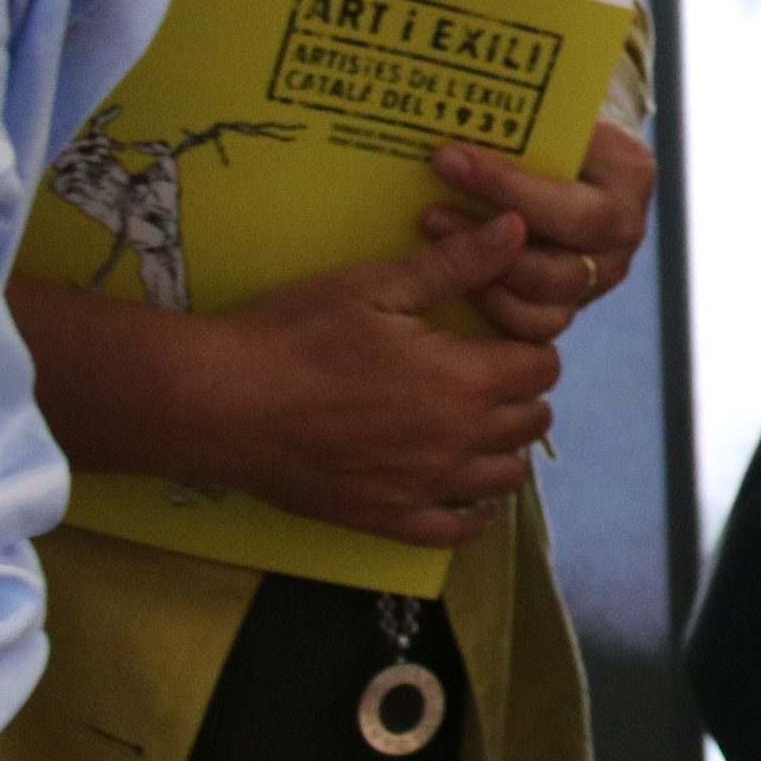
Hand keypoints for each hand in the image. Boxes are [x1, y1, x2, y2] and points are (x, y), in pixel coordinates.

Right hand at [182, 217, 558, 544]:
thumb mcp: (375, 286)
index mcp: (462, 381)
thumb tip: (519, 228)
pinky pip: (457, 531)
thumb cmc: (294, 334)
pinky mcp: (387, 520)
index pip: (542, 367)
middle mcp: (456, 443)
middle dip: (520, 393)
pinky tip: (463, 491)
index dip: (528, 347)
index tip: (498, 337)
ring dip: (502, 448)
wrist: (219, 402)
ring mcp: (424, 488)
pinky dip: (472, 513)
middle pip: (531, 422)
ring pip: (505, 478)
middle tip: (484, 373)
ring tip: (473, 423)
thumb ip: (456, 264)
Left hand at [422, 121, 655, 340]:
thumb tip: (449, 110)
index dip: (504, 184)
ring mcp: (605, 270)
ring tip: (434, 237)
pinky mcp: (579, 301)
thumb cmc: (547, 126)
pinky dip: (496, 306)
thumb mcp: (544, 112)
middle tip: (430, 212)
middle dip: (489, 234)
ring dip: (485, 270)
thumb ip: (519, 120)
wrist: (567, 157)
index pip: (569, 189)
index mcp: (628, 171)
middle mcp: (626, 227)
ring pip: (551, 291)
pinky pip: (540, 325)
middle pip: (563, 252)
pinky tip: (456, 279)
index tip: (445, 159)